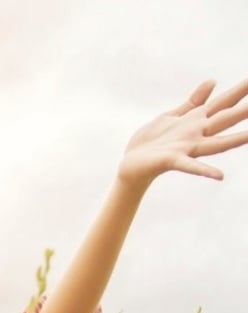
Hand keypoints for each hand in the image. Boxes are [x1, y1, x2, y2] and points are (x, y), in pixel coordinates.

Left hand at [119, 78, 247, 187]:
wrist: (131, 165)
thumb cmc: (151, 141)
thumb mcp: (173, 116)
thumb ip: (194, 102)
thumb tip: (213, 81)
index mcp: (196, 121)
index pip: (224, 103)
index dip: (240, 91)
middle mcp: (196, 134)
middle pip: (225, 119)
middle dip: (244, 111)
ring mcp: (186, 148)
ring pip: (215, 143)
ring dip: (235, 140)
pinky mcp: (172, 160)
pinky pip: (190, 166)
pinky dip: (204, 170)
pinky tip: (220, 176)